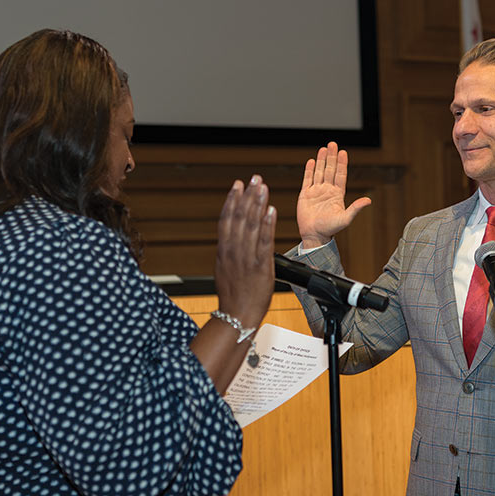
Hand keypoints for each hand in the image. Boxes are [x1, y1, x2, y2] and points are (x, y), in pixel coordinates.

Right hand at [214, 175, 275, 329]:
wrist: (237, 317)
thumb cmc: (233, 297)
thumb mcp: (224, 270)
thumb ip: (228, 252)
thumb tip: (229, 238)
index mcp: (223, 251)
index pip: (227, 219)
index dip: (233, 200)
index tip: (238, 185)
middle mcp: (233, 251)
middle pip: (240, 217)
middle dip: (248, 195)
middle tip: (254, 178)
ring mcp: (247, 258)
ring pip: (252, 225)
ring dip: (258, 204)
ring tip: (263, 188)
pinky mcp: (261, 266)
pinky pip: (265, 241)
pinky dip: (268, 224)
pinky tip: (271, 210)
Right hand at [297, 141, 370, 248]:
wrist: (314, 235)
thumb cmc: (330, 229)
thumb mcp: (345, 219)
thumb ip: (355, 208)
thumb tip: (368, 201)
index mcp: (337, 194)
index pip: (340, 175)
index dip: (342, 163)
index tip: (343, 152)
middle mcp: (327, 191)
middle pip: (330, 170)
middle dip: (332, 157)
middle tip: (333, 144)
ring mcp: (316, 192)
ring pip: (319, 172)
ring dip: (321, 160)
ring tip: (323, 149)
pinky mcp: (305, 195)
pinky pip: (307, 179)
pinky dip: (309, 170)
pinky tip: (311, 161)